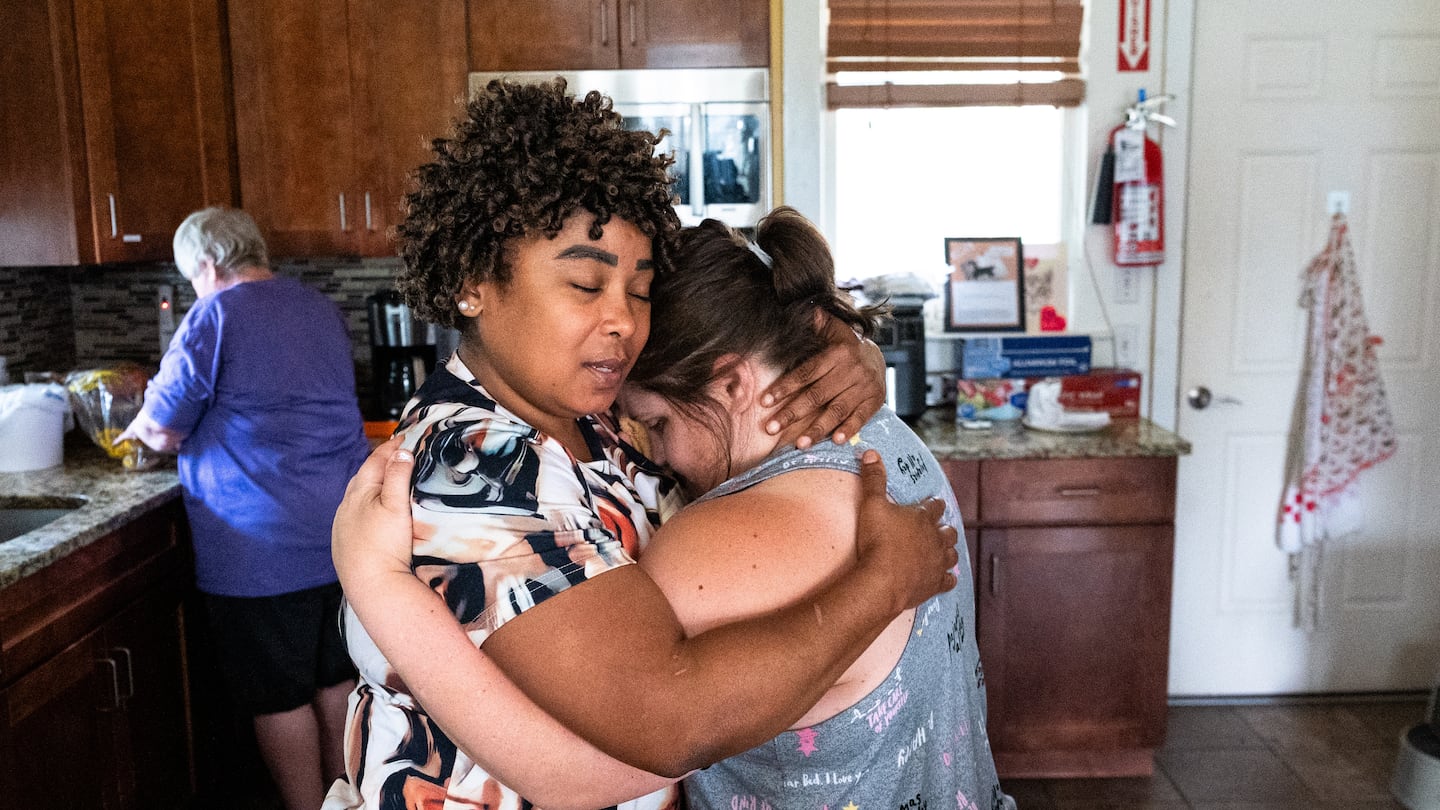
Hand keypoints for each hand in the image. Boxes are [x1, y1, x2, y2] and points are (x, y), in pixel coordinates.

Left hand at [332, 436, 417, 588]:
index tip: (404, 437)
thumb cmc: (385, 544)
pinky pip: (354, 519)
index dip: (390, 448)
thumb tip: (402, 451)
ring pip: (356, 500)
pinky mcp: (344, 546)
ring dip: (371, 489)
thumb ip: (398, 475)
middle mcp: (346, 508)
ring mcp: (343, 528)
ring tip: (387, 485)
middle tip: (397, 457)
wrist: (373, 586)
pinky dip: (366, 510)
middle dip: (379, 465)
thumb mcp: (397, 505)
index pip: (374, 461)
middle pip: (363, 478)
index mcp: (359, 493)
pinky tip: (374, 517)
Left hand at [760, 317, 885, 448]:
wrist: (878, 357)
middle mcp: (850, 371)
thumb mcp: (833, 330)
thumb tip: (807, 310)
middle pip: (817, 395)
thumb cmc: (844, 346)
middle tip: (771, 428)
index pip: (806, 372)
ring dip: (817, 428)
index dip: (785, 387)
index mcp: (836, 354)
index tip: (764, 401)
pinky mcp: (874, 401)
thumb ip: (818, 323)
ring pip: (837, 410)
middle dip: (793, 413)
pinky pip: (860, 417)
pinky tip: (834, 440)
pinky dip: (848, 429)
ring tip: (799, 444)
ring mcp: (863, 387)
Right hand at [853, 450, 958, 613]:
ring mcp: (937, 562)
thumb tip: (871, 453)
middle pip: (947, 531)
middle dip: (945, 528)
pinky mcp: (935, 583)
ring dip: (949, 551)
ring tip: (946, 550)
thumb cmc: (878, 541)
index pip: (933, 506)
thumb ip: (873, 479)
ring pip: (951, 554)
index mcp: (922, 518)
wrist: (883, 580)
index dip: (934, 504)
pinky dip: (949, 579)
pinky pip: (948, 581)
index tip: (936, 502)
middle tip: (942, 527)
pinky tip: (949, 579)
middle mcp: (935, 539)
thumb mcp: (871, 504)